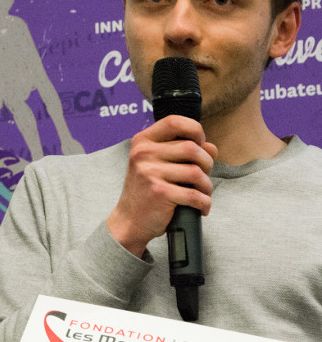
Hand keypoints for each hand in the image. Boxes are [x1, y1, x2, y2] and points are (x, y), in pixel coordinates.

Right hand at [106, 115, 217, 256]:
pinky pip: (195, 195)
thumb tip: (212, 147)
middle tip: (203, 176)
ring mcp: (149, 172)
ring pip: (196, 172)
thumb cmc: (147, 190)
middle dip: (207, 163)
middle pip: (192, 148)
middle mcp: (143, 153)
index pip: (174, 121)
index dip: (195, 130)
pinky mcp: (159, 192)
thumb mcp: (158, 165)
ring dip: (207, 186)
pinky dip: (204, 203)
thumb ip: (183, 152)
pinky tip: (201, 207)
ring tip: (202, 194)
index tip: (200, 145)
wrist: (129, 220)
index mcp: (142, 141)